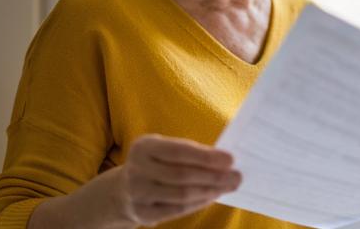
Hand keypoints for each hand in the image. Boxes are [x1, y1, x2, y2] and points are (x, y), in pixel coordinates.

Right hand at [110, 134, 240, 226]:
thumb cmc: (156, 164)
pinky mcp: (142, 213)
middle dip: (214, 176)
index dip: (206, 157)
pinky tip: (212, 197)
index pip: (179, 151)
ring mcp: (137, 193)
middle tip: (236, 177)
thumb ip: (189, 152)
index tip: (230, 160)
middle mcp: (137, 169)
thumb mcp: (164, 149)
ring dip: (210, 191)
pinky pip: (177, 210)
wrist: (123, 190)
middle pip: (182, 175)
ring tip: (228, 186)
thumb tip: (225, 161)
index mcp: (144, 147)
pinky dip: (199, 203)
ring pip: (182, 195)